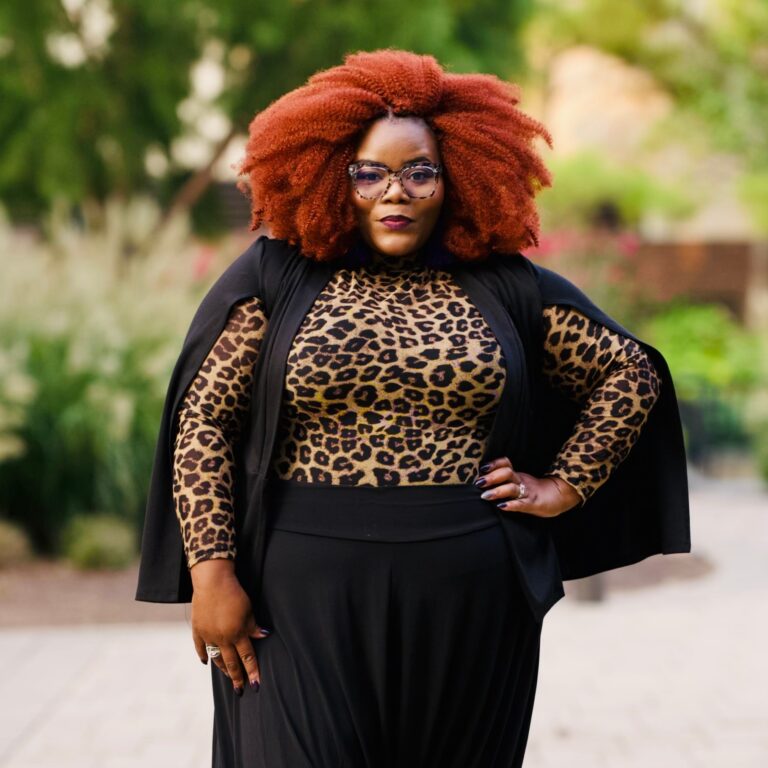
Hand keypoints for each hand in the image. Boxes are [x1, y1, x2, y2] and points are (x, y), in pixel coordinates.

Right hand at [189, 558, 271, 695]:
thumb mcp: (249, 609)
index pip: (247, 658)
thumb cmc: (234, 593)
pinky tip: (207, 662)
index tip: (256, 684)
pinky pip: (200, 648)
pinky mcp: (197, 630)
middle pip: (231, 663)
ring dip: (223, 669)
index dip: (252, 672)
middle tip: (240, 691)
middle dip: (237, 678)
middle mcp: (222, 638)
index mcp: (237, 634)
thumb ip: (254, 626)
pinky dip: (204, 655)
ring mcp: (208, 636)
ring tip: (228, 677)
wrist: (212, 582)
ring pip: (216, 658)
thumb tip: (264, 636)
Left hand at [473, 456, 580, 517]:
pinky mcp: (533, 504)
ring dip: (497, 491)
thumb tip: (483, 480)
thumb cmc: (535, 491)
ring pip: (512, 488)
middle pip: (507, 473)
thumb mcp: (521, 482)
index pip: (505, 463)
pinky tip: (501, 506)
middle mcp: (522, 481)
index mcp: (518, 475)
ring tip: (485, 496)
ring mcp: (528, 492)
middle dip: (492, 477)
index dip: (494, 464)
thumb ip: (506, 480)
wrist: (560, 497)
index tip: (482, 468)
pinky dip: (511, 505)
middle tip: (479, 483)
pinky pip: (521, 504)